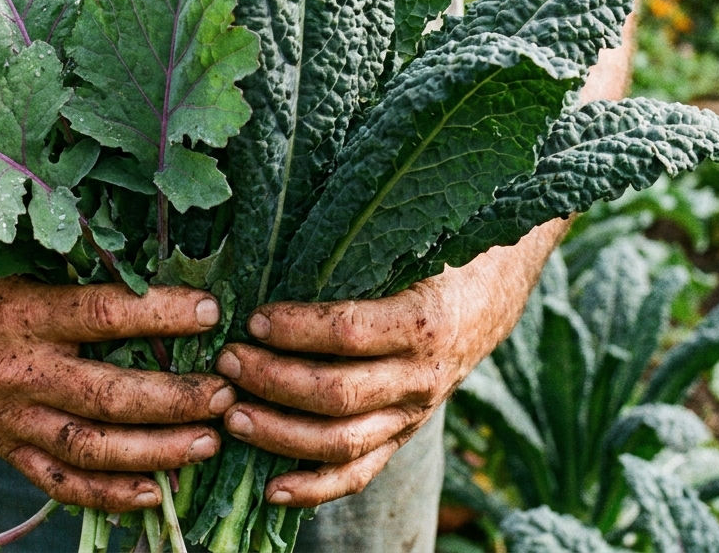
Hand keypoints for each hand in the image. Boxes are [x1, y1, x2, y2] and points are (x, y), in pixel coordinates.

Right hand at [0, 250, 235, 512]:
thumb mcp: (26, 249)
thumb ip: (84, 257)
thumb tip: (167, 250)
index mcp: (21, 310)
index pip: (102, 315)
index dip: (161, 315)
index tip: (211, 310)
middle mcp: (16, 369)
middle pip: (107, 396)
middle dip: (174, 399)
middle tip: (223, 392)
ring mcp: (9, 417)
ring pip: (91, 448)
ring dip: (156, 451)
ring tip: (208, 441)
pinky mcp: (5, 446)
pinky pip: (60, 483)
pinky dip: (109, 494)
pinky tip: (157, 492)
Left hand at [214, 231, 554, 506]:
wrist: (489, 296)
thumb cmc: (434, 256)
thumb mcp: (408, 241)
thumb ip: (355, 244)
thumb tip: (278, 229)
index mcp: (423, 319)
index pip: (350, 332)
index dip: (297, 330)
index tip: (254, 319)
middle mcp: (421, 374)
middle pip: (338, 394)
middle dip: (273, 380)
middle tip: (228, 360)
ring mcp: (412, 412)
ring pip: (341, 441)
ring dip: (279, 433)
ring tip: (231, 414)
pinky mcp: (401, 435)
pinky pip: (358, 474)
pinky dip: (314, 488)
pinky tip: (270, 489)